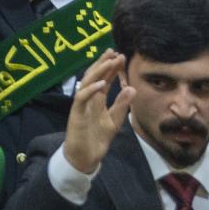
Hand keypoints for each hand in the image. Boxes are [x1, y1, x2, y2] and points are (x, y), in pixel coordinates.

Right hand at [61, 51, 132, 175]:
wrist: (84, 157)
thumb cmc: (97, 139)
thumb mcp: (114, 121)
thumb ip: (121, 105)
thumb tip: (132, 88)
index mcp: (97, 100)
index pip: (105, 79)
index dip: (112, 68)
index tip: (121, 57)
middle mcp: (88, 98)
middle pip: (94, 76)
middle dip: (104, 64)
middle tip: (114, 52)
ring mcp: (81, 105)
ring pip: (87, 82)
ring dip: (98, 71)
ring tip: (108, 62)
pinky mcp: (76, 113)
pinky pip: (82, 98)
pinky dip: (91, 89)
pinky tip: (101, 83)